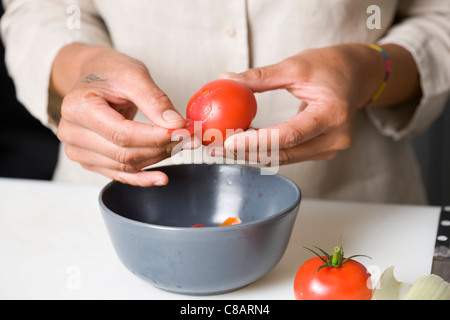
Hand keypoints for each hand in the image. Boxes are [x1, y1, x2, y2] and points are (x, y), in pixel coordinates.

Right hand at [53, 44, 188, 185]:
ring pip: (125, 166)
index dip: (156, 137)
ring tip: (181, 147)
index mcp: (79, 107)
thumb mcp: (133, 74)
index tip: (183, 133)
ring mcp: (78, 150)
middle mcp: (72, 132)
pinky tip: (161, 178)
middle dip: (161, 148)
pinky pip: (118, 175)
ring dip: (157, 159)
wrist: (94, 76)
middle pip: (124, 153)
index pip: (123, 134)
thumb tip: (176, 125)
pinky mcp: (90, 160)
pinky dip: (142, 178)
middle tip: (189, 139)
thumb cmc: (110, 71)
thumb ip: (154, 100)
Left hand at [219, 44, 394, 164]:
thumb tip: (227, 79)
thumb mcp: (296, 66)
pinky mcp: (322, 150)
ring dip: (253, 154)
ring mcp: (330, 148)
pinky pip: (289, 155)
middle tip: (217, 147)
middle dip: (247, 152)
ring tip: (224, 146)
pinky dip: (266, 150)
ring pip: (284, 158)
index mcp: (333, 114)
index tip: (229, 141)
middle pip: (284, 153)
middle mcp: (335, 138)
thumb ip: (261, 77)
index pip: (290, 135)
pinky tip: (244, 143)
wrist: (357, 75)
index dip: (257, 141)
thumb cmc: (330, 67)